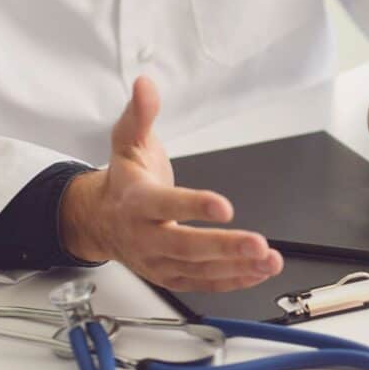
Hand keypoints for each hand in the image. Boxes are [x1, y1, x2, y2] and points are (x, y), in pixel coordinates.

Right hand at [59, 77, 282, 291]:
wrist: (99, 220)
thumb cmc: (124, 181)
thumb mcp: (128, 142)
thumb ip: (140, 115)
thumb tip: (146, 85)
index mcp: (137, 201)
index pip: (165, 205)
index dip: (194, 207)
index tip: (224, 206)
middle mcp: (145, 236)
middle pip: (185, 246)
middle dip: (224, 247)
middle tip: (258, 243)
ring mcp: (157, 261)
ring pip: (198, 269)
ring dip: (237, 267)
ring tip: (270, 260)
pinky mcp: (170, 276)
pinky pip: (203, 283)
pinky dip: (233, 280)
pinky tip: (258, 272)